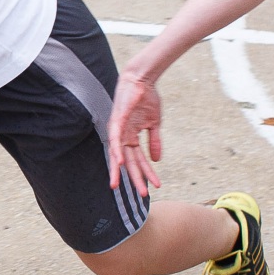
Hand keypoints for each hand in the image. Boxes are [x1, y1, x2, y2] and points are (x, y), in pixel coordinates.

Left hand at [105, 69, 163, 197]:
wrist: (143, 79)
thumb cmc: (146, 98)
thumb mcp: (154, 123)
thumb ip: (154, 141)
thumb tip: (157, 160)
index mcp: (131, 137)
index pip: (138, 160)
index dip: (145, 174)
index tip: (152, 187)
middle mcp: (122, 136)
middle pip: (128, 162)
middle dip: (134, 178)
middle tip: (141, 195)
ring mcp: (118, 128)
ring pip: (118, 154)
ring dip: (121, 170)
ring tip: (122, 186)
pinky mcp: (117, 119)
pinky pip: (115, 138)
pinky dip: (117, 151)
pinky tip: (119, 163)